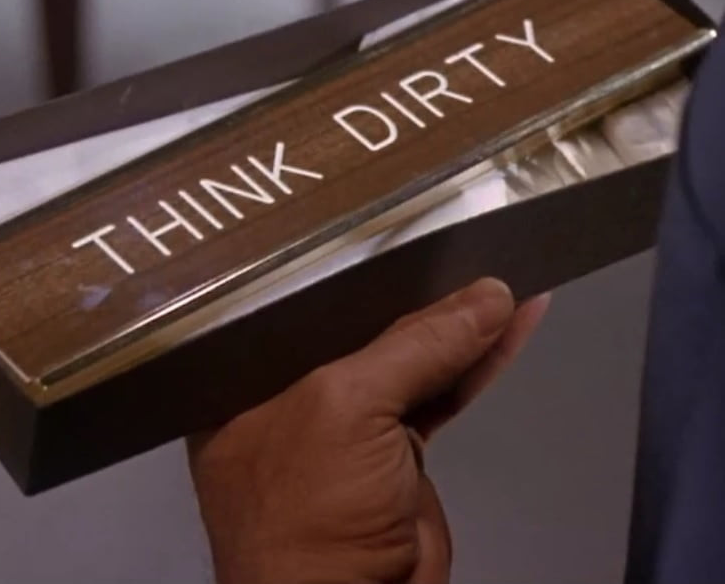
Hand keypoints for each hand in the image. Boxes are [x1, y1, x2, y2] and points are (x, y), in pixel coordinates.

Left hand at [188, 278, 549, 583]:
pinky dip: (480, 359)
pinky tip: (512, 324)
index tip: (395, 226)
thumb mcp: (346, 408)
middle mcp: (290, 397)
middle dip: (415, 290)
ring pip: (410, 356)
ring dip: (460, 323)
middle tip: (460, 244)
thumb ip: (412, 346)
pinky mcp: (396, 451)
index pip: (297, 302)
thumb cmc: (303, 530)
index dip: (347, 265)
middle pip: (360, 324)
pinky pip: (442, 389)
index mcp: (244, 380)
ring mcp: (347, 425)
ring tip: (501, 280)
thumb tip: (479, 302)